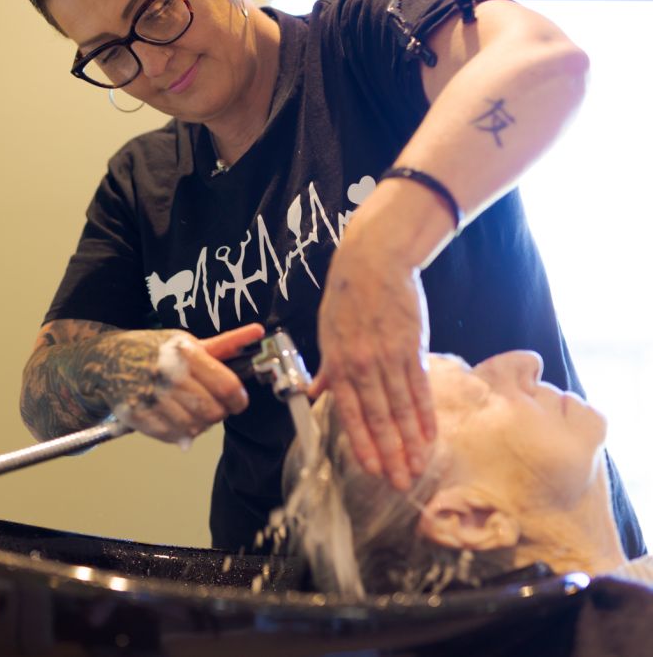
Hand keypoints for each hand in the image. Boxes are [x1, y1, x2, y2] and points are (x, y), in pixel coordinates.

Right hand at [109, 323, 263, 443]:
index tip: (237, 401)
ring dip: (199, 424)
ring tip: (190, 410)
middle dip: (218, 412)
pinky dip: (180, 432)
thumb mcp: (186, 341)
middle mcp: (169, 375)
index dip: (239, 400)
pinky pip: (174, 436)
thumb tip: (258, 333)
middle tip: (212, 406)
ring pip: (196, 427)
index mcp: (185, 353)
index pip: (227, 387)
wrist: (108, 359)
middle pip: (214, 412)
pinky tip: (175, 417)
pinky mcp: (140, 417)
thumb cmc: (151, 349)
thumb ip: (224, 344)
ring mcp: (153, 398)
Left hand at [312, 238, 435, 489]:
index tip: (372, 469)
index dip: (362, 442)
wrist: (374, 263)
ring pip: (402, 408)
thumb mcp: (326, 333)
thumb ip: (326, 369)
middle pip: (379, 417)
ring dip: (411, 442)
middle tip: (401, 484)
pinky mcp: (413, 348)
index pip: (350, 412)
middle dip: (390, 453)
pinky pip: (420, 387)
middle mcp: (363, 365)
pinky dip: (426, 414)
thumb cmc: (346, 298)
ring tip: (418, 468)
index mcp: (338, 363)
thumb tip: (316, 394)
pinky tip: (430, 436)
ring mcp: (389, 357)